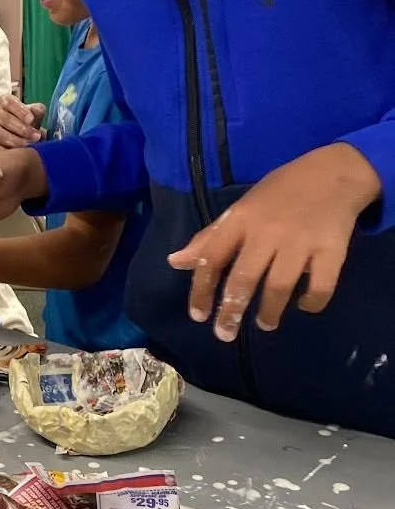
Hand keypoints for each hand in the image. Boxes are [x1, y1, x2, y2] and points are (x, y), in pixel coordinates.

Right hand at [0, 95, 45, 152]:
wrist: (21, 136)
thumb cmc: (27, 122)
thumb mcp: (34, 114)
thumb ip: (37, 111)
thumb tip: (37, 111)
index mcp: (4, 101)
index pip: (9, 103)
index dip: (20, 111)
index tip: (32, 120)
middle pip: (5, 119)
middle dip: (22, 129)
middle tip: (36, 137)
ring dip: (16, 141)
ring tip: (30, 146)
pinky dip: (7, 151)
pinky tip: (18, 154)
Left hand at [168, 144, 380, 339]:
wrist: (333, 173)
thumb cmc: (280, 192)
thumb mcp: (241, 208)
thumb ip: (211, 238)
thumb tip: (175, 262)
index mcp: (241, 220)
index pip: (212, 258)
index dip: (201, 289)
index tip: (198, 316)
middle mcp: (267, 232)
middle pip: (243, 278)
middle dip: (231, 311)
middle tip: (225, 334)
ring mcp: (300, 242)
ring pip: (279, 287)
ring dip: (269, 312)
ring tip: (264, 324)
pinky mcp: (331, 250)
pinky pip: (320, 286)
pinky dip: (312, 302)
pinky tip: (305, 306)